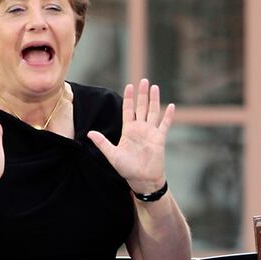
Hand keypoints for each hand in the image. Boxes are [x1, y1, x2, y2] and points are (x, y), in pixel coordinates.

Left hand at [88, 79, 174, 193]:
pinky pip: (164, 125)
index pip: (128, 110)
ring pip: (153, 112)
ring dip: (154, 100)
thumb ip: (102, 143)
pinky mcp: (159, 139)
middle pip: (142, 107)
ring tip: (155, 87)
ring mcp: (151, 133)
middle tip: (144, 81)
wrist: (142, 179)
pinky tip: (171, 106)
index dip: (129, 98)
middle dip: (142, 94)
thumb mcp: (112, 155)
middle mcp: (140, 129)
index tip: (129, 85)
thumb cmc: (127, 169)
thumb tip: (90, 133)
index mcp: (129, 130)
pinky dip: (168, 116)